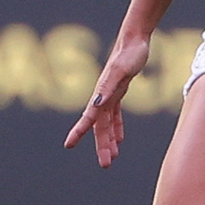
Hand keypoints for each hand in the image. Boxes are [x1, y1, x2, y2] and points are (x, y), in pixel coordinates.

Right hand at [63, 36, 150, 168]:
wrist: (135, 39)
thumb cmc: (130, 53)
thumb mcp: (123, 70)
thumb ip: (109, 87)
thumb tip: (97, 105)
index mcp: (101, 93)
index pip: (89, 117)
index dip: (79, 132)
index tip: (69, 145)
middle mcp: (102, 96)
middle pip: (100, 126)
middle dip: (101, 146)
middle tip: (105, 165)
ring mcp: (109, 94)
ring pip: (107, 123)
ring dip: (108, 140)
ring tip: (112, 157)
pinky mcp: (118, 91)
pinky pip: (115, 114)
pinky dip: (117, 127)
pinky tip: (120, 140)